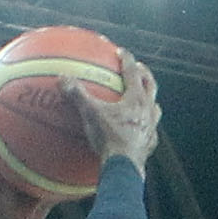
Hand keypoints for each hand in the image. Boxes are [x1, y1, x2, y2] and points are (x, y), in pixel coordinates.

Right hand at [82, 53, 160, 168]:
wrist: (124, 167)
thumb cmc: (109, 138)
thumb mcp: (90, 113)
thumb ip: (77, 94)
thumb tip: (62, 77)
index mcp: (136, 99)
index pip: (133, 72)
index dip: (127, 59)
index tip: (121, 51)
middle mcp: (148, 110)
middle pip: (150, 86)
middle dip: (144, 74)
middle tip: (138, 68)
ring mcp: (151, 127)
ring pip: (155, 107)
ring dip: (149, 99)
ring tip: (142, 97)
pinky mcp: (150, 143)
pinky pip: (149, 130)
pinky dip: (144, 125)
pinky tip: (137, 129)